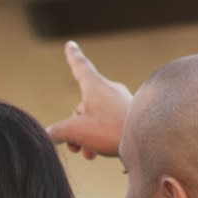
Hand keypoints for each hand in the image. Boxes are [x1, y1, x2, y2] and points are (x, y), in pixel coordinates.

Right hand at [46, 41, 131, 158]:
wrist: (148, 139)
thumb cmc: (111, 130)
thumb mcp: (76, 131)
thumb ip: (58, 131)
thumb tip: (50, 133)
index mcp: (94, 86)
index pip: (80, 66)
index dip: (72, 57)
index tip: (70, 44)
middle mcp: (109, 90)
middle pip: (82, 104)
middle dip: (73, 126)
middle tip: (73, 145)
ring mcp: (121, 102)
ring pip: (94, 117)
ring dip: (85, 136)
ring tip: (86, 153)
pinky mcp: (130, 116)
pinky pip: (108, 123)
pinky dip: (99, 137)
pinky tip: (98, 153)